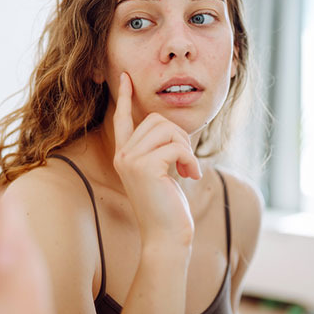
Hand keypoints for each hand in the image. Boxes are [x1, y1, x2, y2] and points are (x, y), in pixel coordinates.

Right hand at [112, 72, 199, 246]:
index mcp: (124, 155)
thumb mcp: (162, 173)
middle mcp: (122, 155)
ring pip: (167, 130)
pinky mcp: (144, 166)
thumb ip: (160, 150)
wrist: (165, 238)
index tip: (125, 76)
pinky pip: (176, 146)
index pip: (122, 119)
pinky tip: (191, 176)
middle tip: (187, 162)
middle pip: (156, 120)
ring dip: (186, 148)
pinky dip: (190, 159)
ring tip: (189, 170)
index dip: (125, 96)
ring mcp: (130, 160)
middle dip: (180, 136)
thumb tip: (172, 127)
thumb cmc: (167, 207)